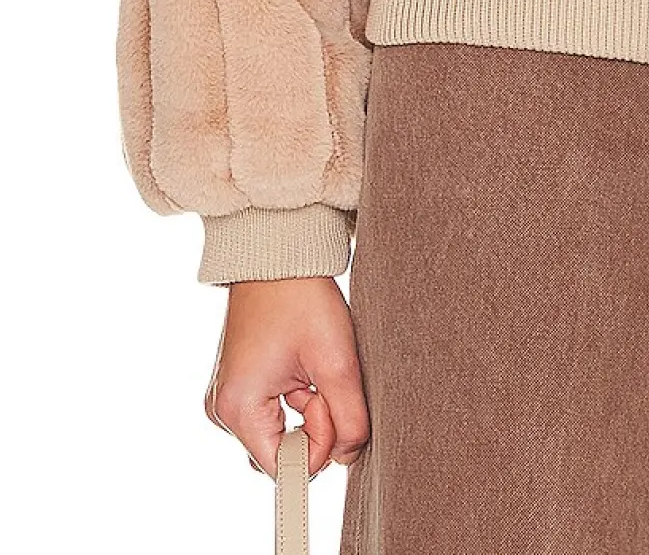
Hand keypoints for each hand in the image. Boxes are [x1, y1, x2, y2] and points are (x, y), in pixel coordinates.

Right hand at [203, 276, 369, 480]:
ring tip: (314, 366)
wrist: (277, 255)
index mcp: (238, 410)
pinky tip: (303, 365)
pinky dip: (297, 399)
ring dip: (309, 409)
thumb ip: (349, 420)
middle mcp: (223, 411)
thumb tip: (347, 458)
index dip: (319, 444)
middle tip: (323, 378)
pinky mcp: (238, 387)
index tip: (330, 402)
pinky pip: (273, 415)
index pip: (284, 468)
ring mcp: (227, 399)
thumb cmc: (302, 299)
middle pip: (282, 452)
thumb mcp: (337, 362)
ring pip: (282, 433)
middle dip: (315, 425)